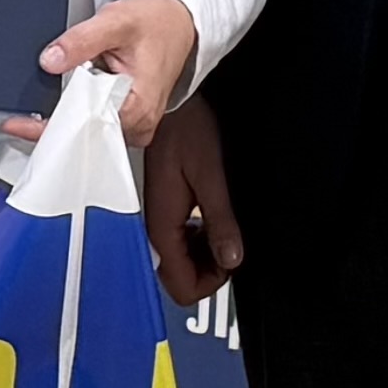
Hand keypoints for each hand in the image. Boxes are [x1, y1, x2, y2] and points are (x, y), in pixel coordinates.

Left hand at [12, 0, 200, 143]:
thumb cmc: (156, 22)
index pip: (86, 127)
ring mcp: (135, 125)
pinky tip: (66, 102)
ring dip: (65, 119)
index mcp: (139, 107)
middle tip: (22, 117)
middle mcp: (139, 124)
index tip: (18, 124)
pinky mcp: (130, 120)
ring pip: (89, 132)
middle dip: (54, 124)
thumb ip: (81, 40)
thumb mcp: (116, 21)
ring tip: (46, 104)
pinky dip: (77, 114)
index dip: (51, 125)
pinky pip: (96, 125)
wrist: (179, 22)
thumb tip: (50, 60)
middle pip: (86, 135)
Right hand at [138, 89, 246, 306]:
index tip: (232, 264)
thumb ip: (220, 221)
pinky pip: (179, 239)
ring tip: (223, 231)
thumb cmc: (185, 129)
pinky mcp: (164, 205)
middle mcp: (155, 226)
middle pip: (178, 277)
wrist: (171, 102)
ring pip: (179, 260)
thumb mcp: (211, 176)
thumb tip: (232, 258)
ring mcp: (158, 217)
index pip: (181, 285)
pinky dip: (199, 238)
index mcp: (163, 224)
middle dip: (209, 270)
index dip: (211, 283)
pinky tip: (210, 219)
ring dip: (204, 254)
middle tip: (231, 248)